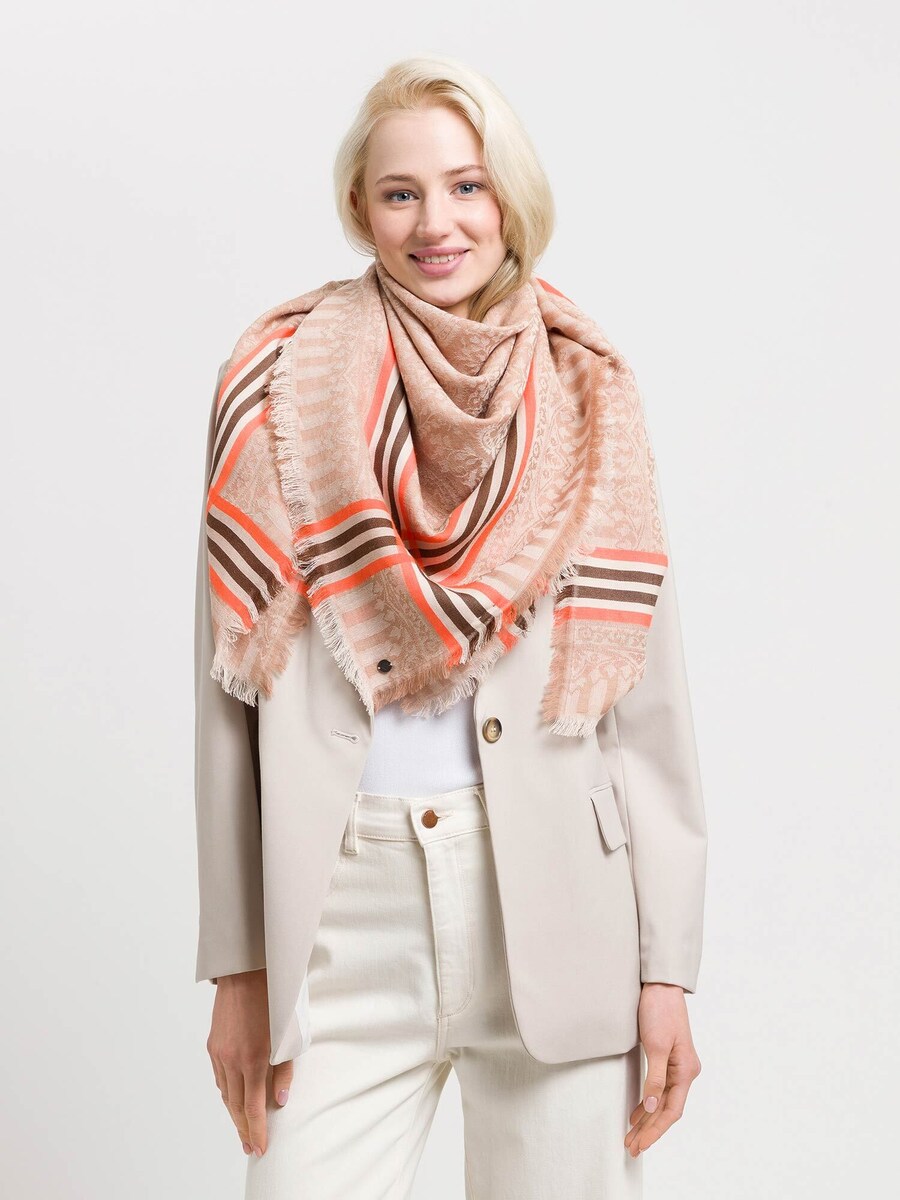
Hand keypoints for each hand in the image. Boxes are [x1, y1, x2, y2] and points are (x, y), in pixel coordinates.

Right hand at [206, 968, 293, 1157]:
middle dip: (244, 1129)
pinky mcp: (212, 1044)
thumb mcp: (290, 1035)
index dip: (256, 1131)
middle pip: (235, 1106)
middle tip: (250, 1147)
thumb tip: (279, 1101)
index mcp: (253, 1059)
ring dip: (234, 1112)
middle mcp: (231, 1060)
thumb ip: (284, 1071)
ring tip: (244, 1127)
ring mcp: (219, 1052)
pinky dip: (227, 1091)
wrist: (247, 971)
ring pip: (224, 1093)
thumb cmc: (275, 998)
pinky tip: (233, 1097)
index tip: (259, 1148)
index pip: (252, 1108)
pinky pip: (218, 1076)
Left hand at [625, 982, 701, 1157]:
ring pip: (662, 1101)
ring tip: (631, 1135)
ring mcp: (677, 1066)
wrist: (660, 986)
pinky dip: (648, 1103)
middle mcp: (685, 1072)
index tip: (641, 1144)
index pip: (672, 1110)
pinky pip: (659, 1089)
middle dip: (650, 1130)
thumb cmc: (660, 1011)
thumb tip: (652, 1107)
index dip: (656, 1130)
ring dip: (648, 1119)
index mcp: (686, 1071)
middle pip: (667, 1109)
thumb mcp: (655, 1045)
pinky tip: (637, 1113)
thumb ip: (655, 1078)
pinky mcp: (668, 1059)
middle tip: (631, 1146)